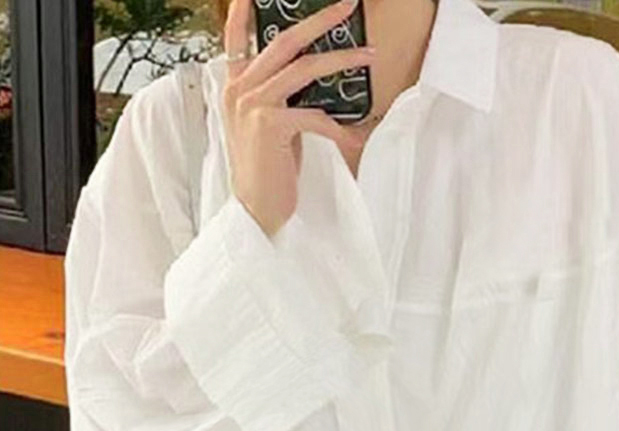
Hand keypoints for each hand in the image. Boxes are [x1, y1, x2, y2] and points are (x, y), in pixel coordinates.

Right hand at [222, 0, 376, 235]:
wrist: (255, 210)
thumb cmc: (268, 172)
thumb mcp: (268, 127)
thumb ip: (278, 98)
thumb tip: (311, 80)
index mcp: (236, 86)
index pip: (237, 37)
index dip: (245, 11)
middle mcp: (240, 89)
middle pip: (284, 40)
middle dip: (320, 19)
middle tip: (347, 5)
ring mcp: (253, 104)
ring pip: (304, 67)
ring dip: (341, 59)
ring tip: (368, 55)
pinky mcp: (270, 124)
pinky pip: (314, 114)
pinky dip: (338, 127)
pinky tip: (353, 138)